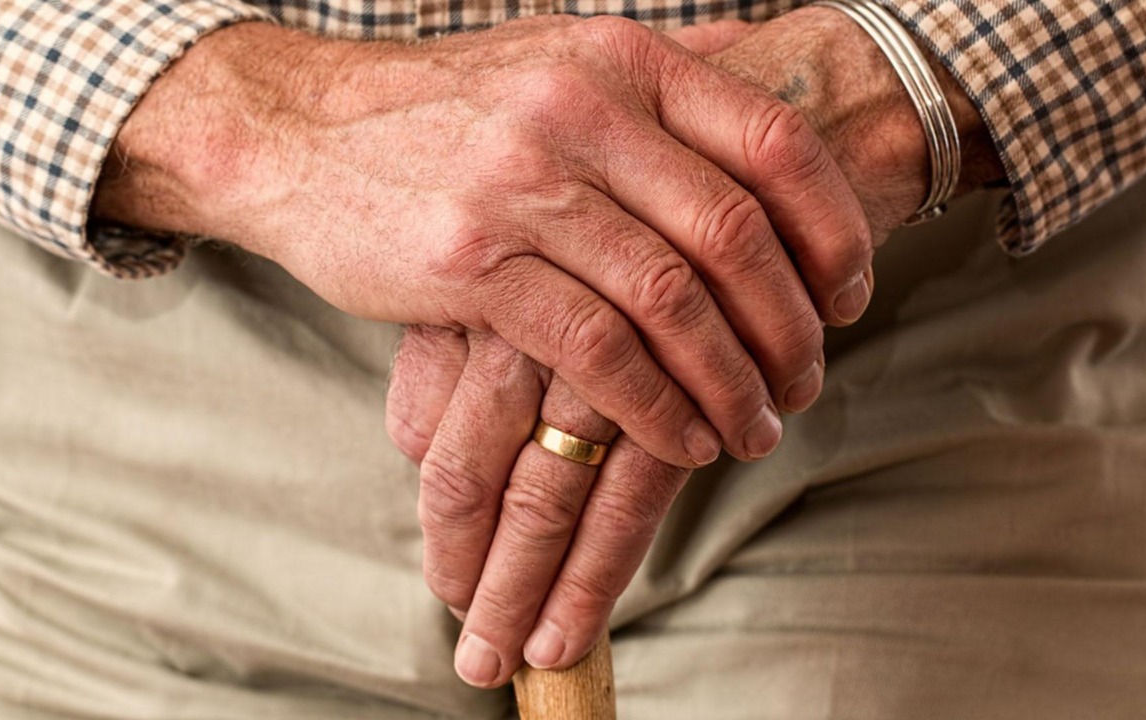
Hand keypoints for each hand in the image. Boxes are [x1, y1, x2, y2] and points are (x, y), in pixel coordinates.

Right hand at [386, 8, 1007, 688]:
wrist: (295, 133)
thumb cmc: (440, 111)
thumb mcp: (552, 56)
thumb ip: (654, 67)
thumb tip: (753, 53)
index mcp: (619, 58)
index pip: (771, 139)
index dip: (834, 226)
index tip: (851, 294)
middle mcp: (580, 110)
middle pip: (732, 231)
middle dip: (788, 324)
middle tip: (805, 382)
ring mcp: (522, 184)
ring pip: (670, 299)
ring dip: (728, 379)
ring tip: (753, 427)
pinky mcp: (470, 263)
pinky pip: (595, 348)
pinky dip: (653, 406)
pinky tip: (680, 439)